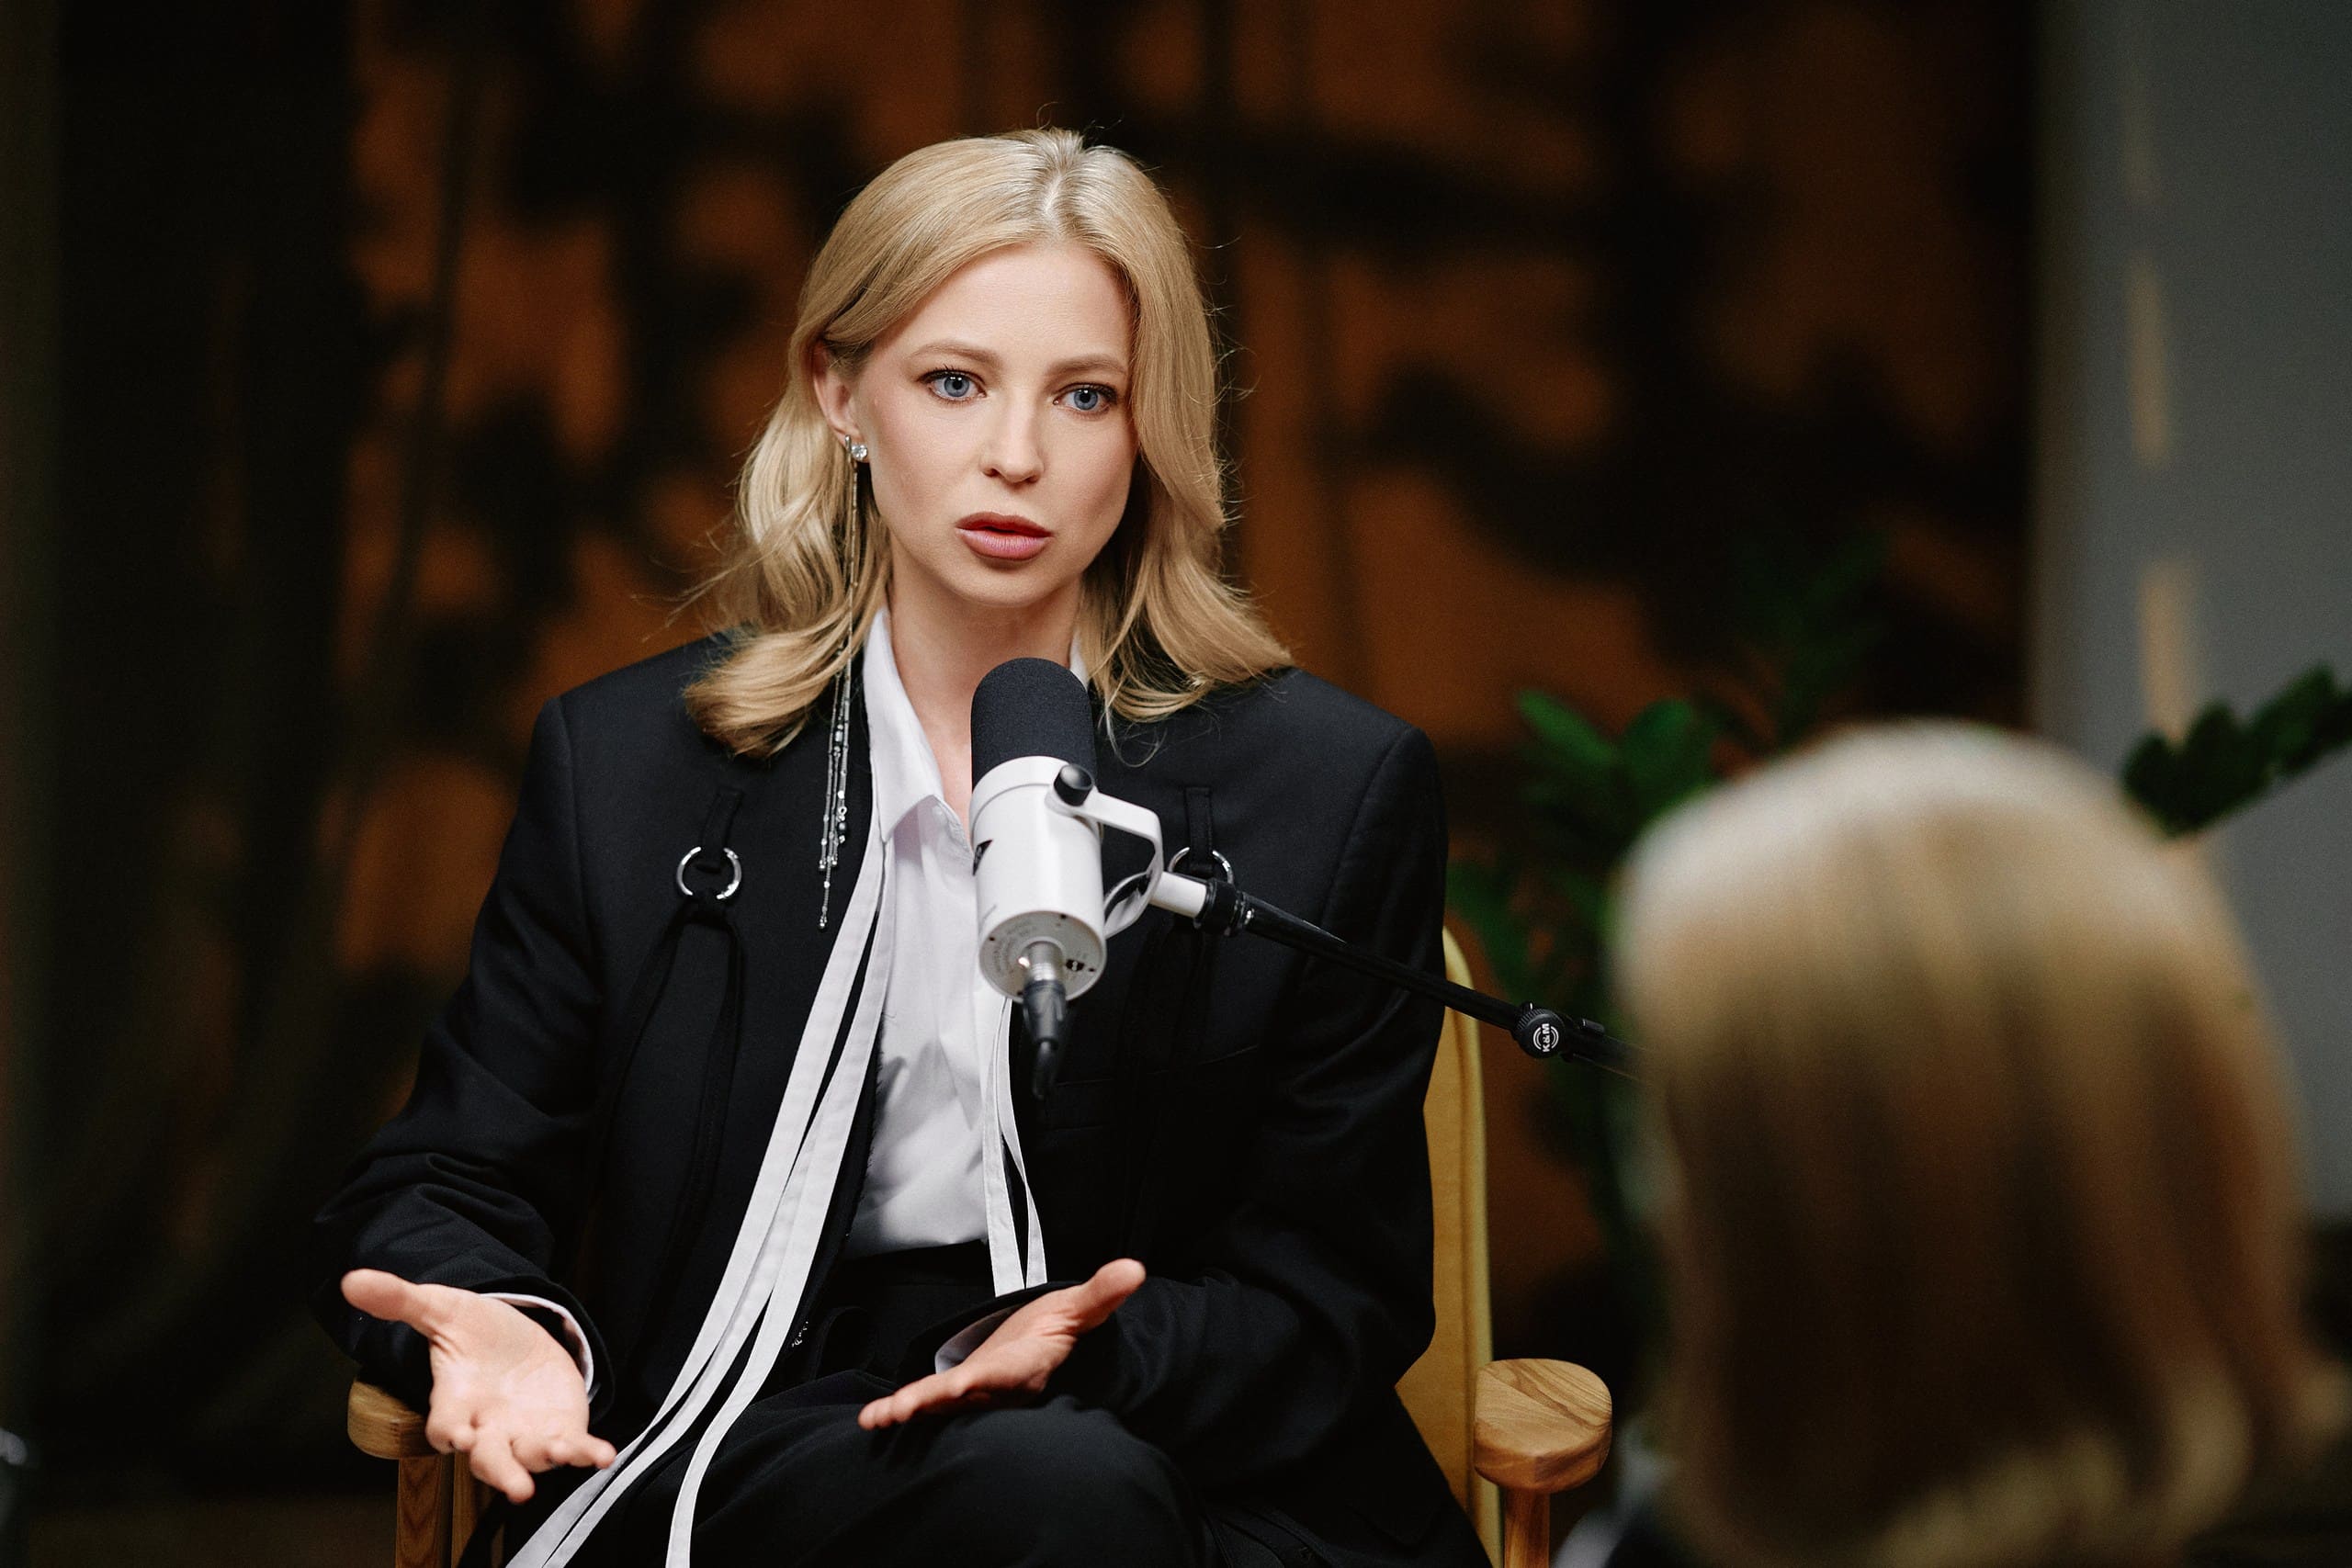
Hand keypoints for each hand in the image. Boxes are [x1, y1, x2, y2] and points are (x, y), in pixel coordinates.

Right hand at [342, 1269, 616, 1503]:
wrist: (516, 1338)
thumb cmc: (472, 1331)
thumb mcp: (440, 1307)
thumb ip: (400, 1300)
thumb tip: (351, 1280)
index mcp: (456, 1402)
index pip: (446, 1425)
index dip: (451, 1432)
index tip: (459, 1436)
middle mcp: (489, 1427)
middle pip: (491, 1458)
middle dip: (503, 1471)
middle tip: (517, 1488)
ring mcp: (525, 1432)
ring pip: (532, 1457)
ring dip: (547, 1461)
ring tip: (563, 1455)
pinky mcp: (560, 1429)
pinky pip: (573, 1447)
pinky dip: (586, 1453)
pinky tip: (601, 1455)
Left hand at [856, 1259, 1144, 1429]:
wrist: (1042, 1346)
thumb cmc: (1058, 1328)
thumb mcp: (1079, 1307)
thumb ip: (1102, 1292)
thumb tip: (1135, 1268)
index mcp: (1026, 1365)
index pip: (1007, 1373)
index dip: (986, 1380)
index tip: (965, 1383)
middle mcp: (1000, 1388)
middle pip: (965, 1398)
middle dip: (934, 1403)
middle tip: (902, 1409)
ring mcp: (977, 1395)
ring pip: (942, 1406)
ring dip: (912, 1410)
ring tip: (880, 1417)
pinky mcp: (959, 1395)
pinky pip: (929, 1404)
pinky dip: (901, 1410)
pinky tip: (873, 1419)